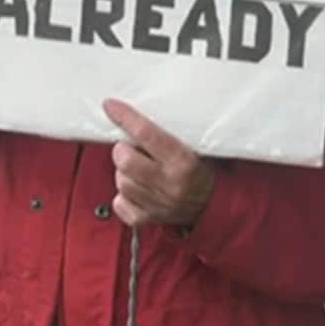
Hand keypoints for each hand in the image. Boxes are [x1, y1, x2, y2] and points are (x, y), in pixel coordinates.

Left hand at [103, 98, 218, 229]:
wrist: (213, 206)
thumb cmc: (200, 171)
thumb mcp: (195, 146)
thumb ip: (168, 133)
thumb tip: (136, 114)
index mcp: (183, 160)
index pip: (146, 134)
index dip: (125, 117)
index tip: (112, 107)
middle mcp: (169, 183)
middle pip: (124, 160)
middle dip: (122, 150)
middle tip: (131, 148)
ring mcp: (157, 203)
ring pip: (120, 181)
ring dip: (123, 173)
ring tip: (138, 170)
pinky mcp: (147, 219)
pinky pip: (120, 203)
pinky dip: (123, 195)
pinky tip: (137, 189)